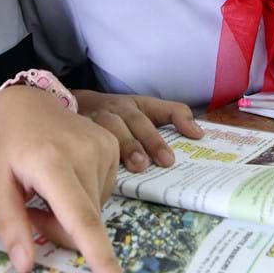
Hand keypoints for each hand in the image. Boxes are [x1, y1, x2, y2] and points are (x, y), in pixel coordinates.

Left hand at [0, 85, 133, 272]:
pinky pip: (101, 194)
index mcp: (52, 164)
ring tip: (47, 190)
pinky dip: (83, 197)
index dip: (101, 259)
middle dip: (60, 230)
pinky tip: (65, 178)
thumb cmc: (7, 144)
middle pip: (84, 223)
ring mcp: (105, 149)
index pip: (82, 220)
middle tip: (33, 211)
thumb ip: (10, 225)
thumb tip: (26, 266)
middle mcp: (85, 154)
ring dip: (72, 214)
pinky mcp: (113, 147)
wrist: (28, 101)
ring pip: (94, 211)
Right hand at [73, 90, 202, 172]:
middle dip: (152, 139)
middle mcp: (117, 109)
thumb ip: (171, 119)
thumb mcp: (141, 113)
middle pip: (136, 120)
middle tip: (166, 161)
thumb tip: (198, 134)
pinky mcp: (77, 130)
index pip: (162, 108)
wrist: (75, 107)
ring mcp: (96, 118)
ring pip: (111, 127)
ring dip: (126, 145)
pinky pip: (86, 139)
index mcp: (136, 104)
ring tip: (138, 166)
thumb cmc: (116, 117)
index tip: (197, 136)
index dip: (180, 119)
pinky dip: (96, 151)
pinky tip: (105, 168)